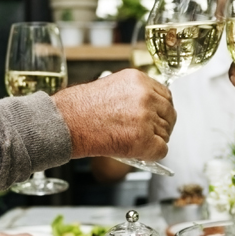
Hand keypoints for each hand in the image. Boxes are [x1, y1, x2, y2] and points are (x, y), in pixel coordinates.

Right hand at [51, 68, 175, 160]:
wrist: (64, 122)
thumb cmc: (79, 108)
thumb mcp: (112, 87)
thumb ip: (134, 95)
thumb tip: (151, 109)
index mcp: (139, 80)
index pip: (166, 96)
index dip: (161, 110)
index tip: (156, 118)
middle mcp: (146, 96)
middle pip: (170, 114)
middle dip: (161, 126)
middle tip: (148, 134)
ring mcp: (146, 118)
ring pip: (165, 134)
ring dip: (153, 141)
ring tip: (132, 142)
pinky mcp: (143, 139)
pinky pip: (161, 151)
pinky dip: (151, 155)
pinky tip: (137, 152)